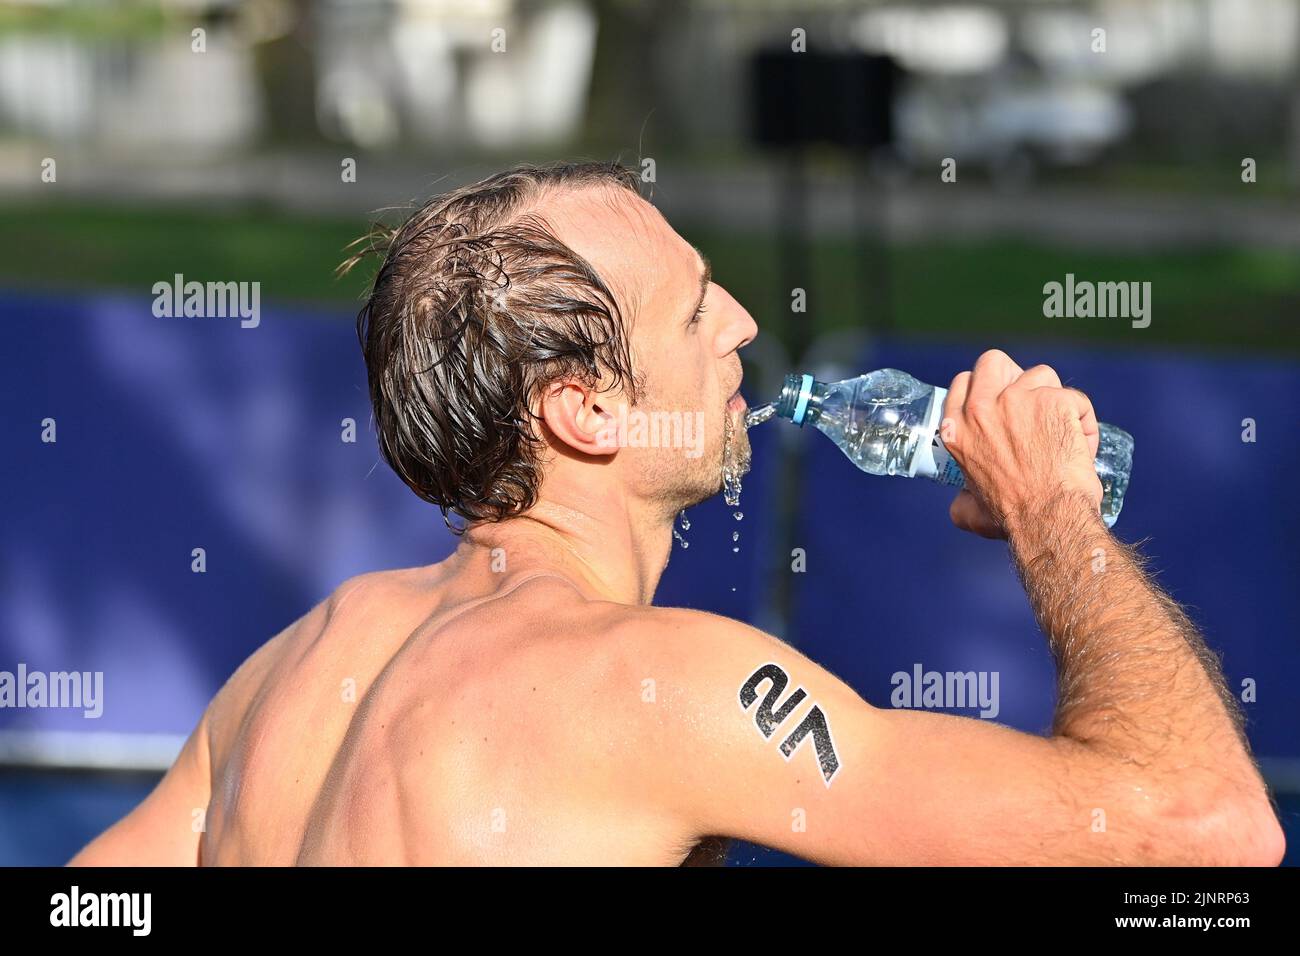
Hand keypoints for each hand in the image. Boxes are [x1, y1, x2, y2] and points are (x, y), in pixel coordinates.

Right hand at [940, 350, 1102, 539]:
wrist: (1048, 518)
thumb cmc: (1012, 517)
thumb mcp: (970, 511)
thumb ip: (962, 502)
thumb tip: (960, 503)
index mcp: (956, 429)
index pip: (964, 382)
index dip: (984, 387)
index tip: (999, 400)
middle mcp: (981, 408)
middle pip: (994, 362)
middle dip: (1013, 375)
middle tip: (1030, 401)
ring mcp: (1018, 400)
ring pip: (1041, 376)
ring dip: (1053, 398)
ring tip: (1061, 429)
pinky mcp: (1054, 400)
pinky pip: (1075, 399)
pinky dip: (1083, 419)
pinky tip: (1082, 444)